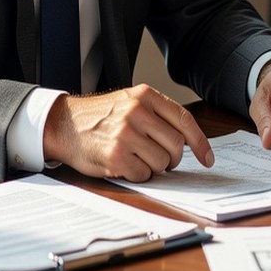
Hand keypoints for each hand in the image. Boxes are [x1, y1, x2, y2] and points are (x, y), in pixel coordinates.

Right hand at [42, 85, 213, 181]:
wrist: (63, 124)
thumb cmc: (99, 117)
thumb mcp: (129, 102)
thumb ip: (156, 114)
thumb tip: (187, 139)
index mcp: (145, 96)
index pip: (184, 120)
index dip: (200, 142)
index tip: (207, 157)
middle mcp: (137, 112)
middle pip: (176, 145)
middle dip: (173, 158)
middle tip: (162, 160)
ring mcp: (126, 133)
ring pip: (162, 162)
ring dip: (154, 167)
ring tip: (137, 158)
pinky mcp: (116, 155)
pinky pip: (143, 174)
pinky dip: (138, 174)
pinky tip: (125, 165)